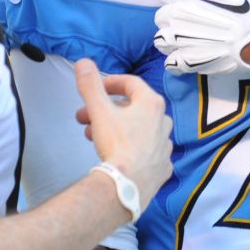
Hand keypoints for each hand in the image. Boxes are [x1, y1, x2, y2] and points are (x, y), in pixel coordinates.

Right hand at [73, 58, 172, 206]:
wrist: (128, 187)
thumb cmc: (117, 145)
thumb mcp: (100, 111)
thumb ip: (90, 85)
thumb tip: (83, 62)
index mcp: (152, 104)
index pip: (131, 83)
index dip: (111, 82)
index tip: (96, 89)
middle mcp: (163, 122)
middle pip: (133, 107)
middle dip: (106, 110)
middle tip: (85, 117)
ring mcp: (165, 146)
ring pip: (139, 130)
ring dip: (116, 128)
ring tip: (93, 137)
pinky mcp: (163, 167)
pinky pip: (147, 151)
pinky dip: (132, 148)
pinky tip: (118, 154)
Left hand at [153, 0, 249, 119]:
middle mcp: (181, 16)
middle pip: (163, 15)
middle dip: (175, 15)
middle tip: (196, 16)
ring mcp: (185, 42)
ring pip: (163, 39)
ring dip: (173, 37)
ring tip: (192, 35)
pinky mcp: (194, 63)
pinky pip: (172, 62)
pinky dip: (178, 58)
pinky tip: (191, 52)